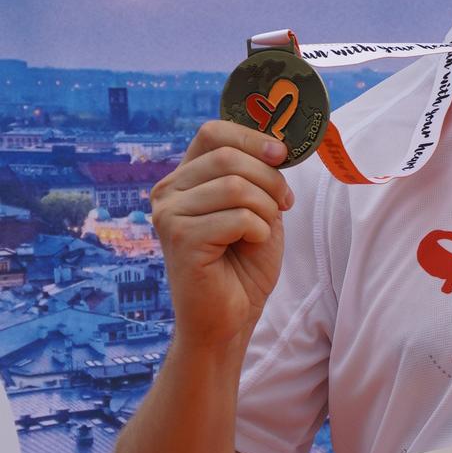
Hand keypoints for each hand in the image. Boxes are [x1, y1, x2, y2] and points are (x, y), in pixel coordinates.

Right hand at [151, 120, 292, 347]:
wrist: (228, 320)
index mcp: (184, 178)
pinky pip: (237, 216)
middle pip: (228, 156)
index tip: (281, 154)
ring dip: (265, 209)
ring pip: (236, 186)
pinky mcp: (180, 238)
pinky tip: (249, 247)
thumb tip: (277, 144)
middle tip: (283, 205)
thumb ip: (259, 177)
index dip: (251, 137)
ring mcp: (169, 213)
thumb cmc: (243, 268)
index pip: (212, 132)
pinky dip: (257, 231)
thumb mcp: (258, 211)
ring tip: (261, 233)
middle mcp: (168, 191)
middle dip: (269, 179)